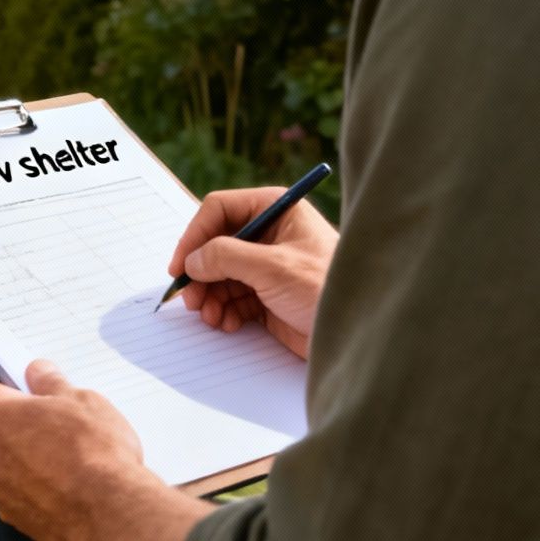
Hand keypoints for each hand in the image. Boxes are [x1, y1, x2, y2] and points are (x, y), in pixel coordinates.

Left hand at [0, 364, 157, 540]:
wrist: (110, 514)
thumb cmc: (97, 451)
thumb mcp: (83, 400)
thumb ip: (51, 382)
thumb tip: (36, 371)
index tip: (13, 382)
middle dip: (17, 425)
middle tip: (52, 424)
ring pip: (5, 463)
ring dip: (24, 458)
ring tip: (65, 461)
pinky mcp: (11, 516)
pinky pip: (17, 493)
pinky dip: (33, 488)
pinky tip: (64, 488)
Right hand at [166, 187, 337, 358]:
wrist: (359, 331)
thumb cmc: (326, 287)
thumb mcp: (272, 266)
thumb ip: (225, 256)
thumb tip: (191, 261)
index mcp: (276, 210)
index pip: (219, 210)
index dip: (194, 236)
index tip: (180, 266)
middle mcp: (270, 233)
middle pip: (215, 245)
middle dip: (201, 273)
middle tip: (191, 299)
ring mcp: (268, 265)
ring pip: (220, 274)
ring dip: (209, 295)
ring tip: (210, 316)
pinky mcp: (269, 295)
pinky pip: (233, 298)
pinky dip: (223, 310)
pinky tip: (226, 323)